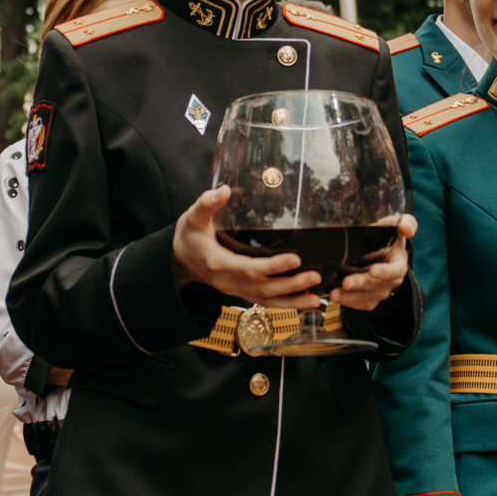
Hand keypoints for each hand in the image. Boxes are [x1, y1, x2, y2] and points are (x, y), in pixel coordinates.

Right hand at [171, 187, 322, 307]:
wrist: (179, 260)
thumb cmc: (189, 236)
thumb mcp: (193, 217)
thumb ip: (208, 204)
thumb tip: (225, 190)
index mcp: (218, 263)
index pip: (248, 268)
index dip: (272, 266)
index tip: (295, 258)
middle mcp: (228, 281)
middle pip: (263, 288)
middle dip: (291, 285)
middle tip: (315, 277)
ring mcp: (235, 290)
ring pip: (266, 300)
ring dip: (293, 301)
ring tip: (317, 299)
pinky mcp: (242, 293)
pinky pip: (265, 302)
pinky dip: (286, 305)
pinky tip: (305, 303)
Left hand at [332, 215, 417, 312]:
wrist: (380, 251)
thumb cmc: (387, 237)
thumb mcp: (396, 226)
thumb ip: (405, 224)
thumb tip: (405, 228)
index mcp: (398, 263)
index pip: (396, 270)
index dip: (385, 271)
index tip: (373, 270)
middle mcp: (391, 280)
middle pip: (377, 285)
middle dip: (361, 284)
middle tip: (346, 283)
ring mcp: (381, 291)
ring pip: (367, 297)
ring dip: (350, 296)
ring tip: (335, 293)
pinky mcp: (370, 298)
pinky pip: (360, 304)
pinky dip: (348, 302)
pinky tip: (336, 297)